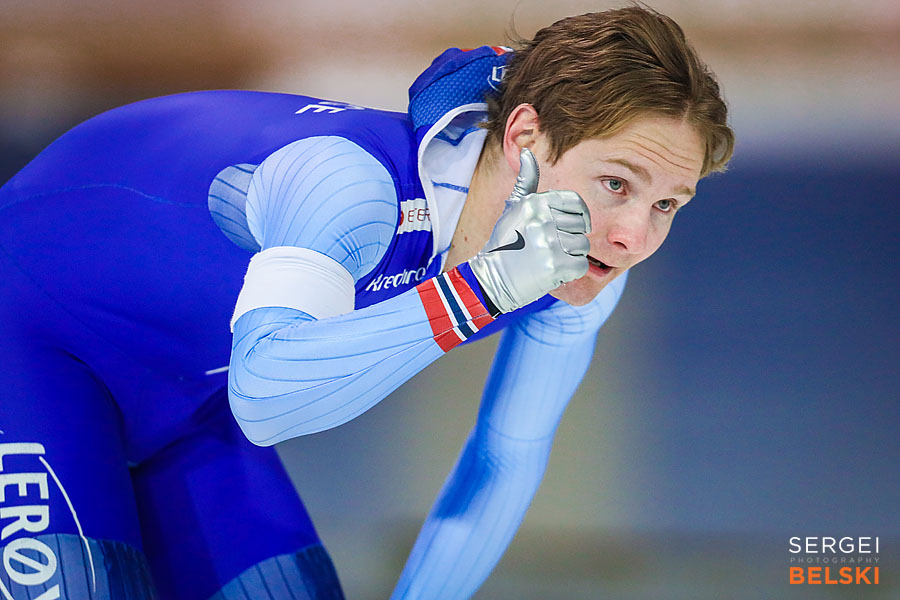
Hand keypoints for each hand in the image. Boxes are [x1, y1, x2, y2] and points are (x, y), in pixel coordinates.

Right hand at [469, 147, 590, 313]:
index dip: (579, 215)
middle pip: (580, 226)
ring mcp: (549, 243)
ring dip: (570, 256)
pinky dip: (569, 272)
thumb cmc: (506, 242)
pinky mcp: (555, 266)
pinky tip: (552, 271)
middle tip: (549, 247)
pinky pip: (580, 265)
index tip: (574, 226)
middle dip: (569, 239)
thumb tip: (527, 152)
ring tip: (549, 258)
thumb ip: (526, 181)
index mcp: (535, 202)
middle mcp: (543, 220)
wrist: (492, 278)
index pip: (576, 202)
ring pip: (582, 246)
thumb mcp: (514, 207)